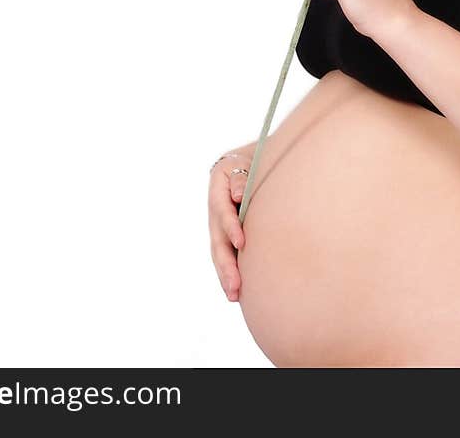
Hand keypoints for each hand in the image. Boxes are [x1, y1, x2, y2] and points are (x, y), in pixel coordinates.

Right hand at [208, 153, 248, 301]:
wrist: (241, 166)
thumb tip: (238, 195)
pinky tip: (235, 292)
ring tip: (234, 295)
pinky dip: (228, 273)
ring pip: (218, 253)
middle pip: (217, 241)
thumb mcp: (241, 164)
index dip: (231, 227)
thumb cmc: (245, 164)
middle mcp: (214, 212)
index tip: (242, 243)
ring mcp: (217, 226)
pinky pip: (225, 256)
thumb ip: (239, 177)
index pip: (223, 211)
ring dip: (225, 274)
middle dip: (226, 264)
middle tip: (235, 284)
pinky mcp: (225, 236)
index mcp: (217, 191)